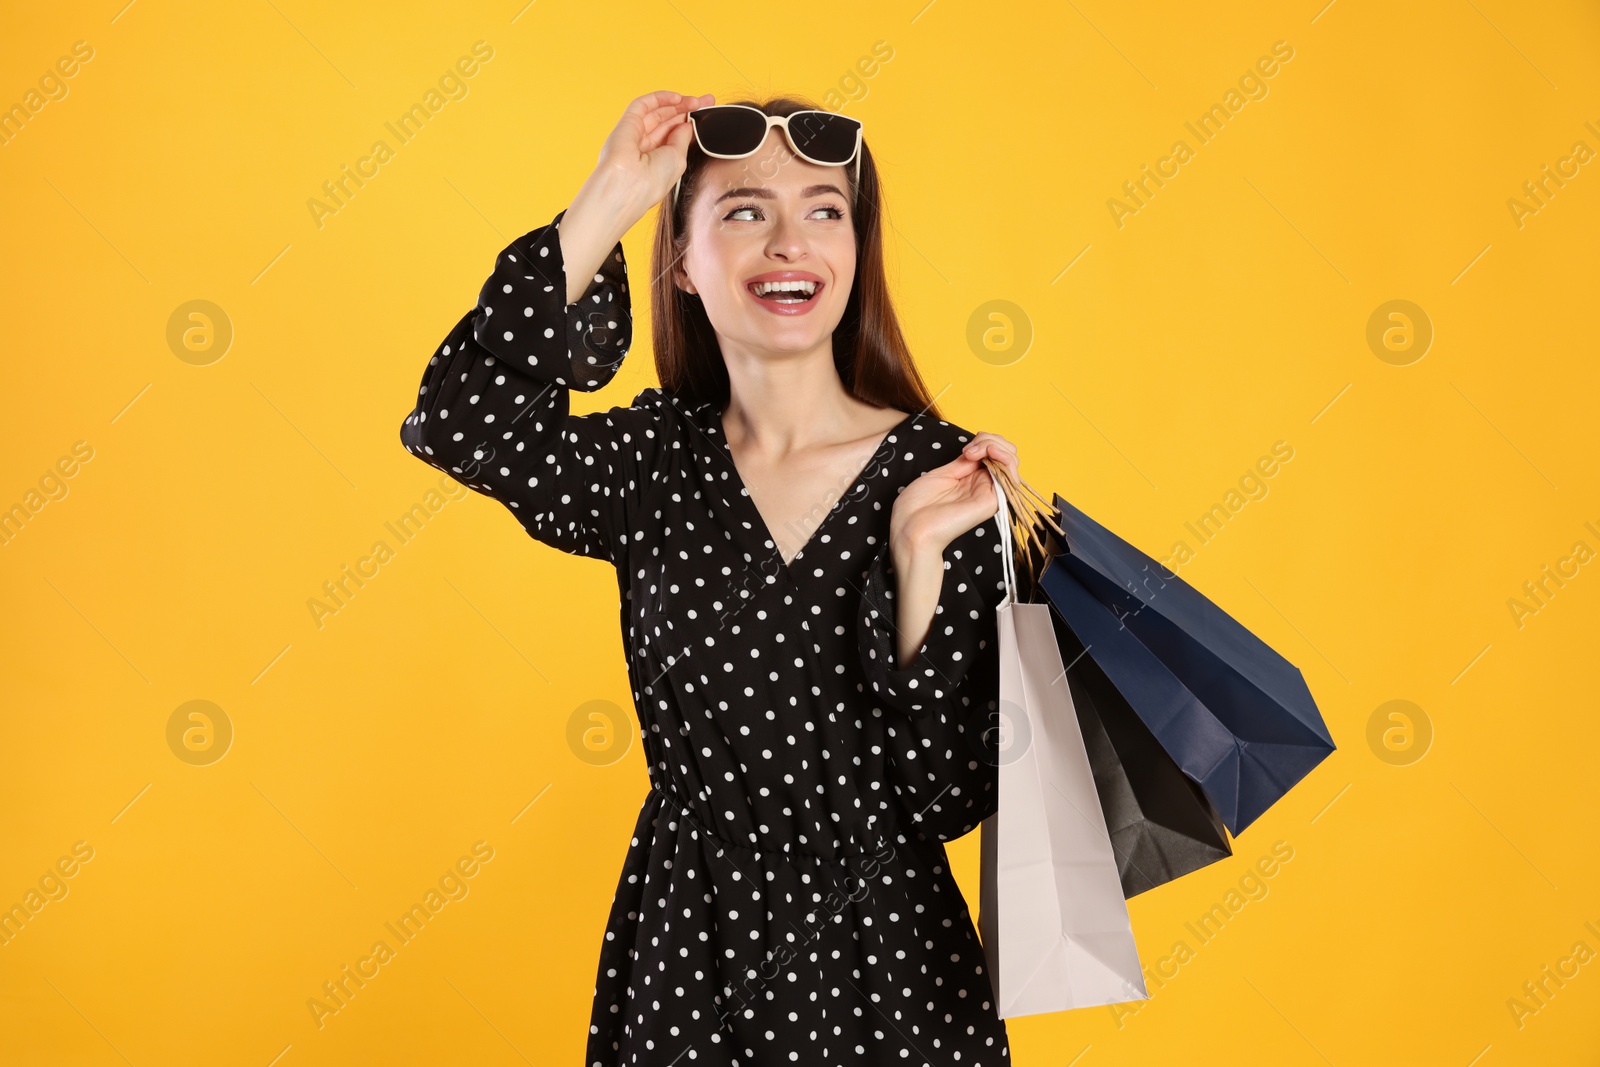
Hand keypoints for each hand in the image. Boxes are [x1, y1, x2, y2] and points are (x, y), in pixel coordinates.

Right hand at [594, 90, 715, 211]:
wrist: (628, 186)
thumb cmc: (652, 181)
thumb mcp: (677, 159)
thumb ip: (682, 139)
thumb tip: (687, 124)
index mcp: (657, 160)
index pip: (675, 135)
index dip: (690, 123)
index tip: (707, 115)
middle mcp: (645, 146)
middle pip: (668, 121)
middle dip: (688, 110)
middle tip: (707, 101)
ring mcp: (635, 134)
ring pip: (658, 111)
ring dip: (678, 103)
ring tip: (697, 101)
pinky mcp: (627, 123)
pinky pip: (644, 104)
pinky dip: (660, 98)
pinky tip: (677, 98)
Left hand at [888, 432, 1020, 554]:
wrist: (909, 528)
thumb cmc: (917, 507)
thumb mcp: (942, 474)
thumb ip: (964, 462)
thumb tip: (980, 448)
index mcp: (971, 479)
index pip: (994, 452)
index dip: (984, 440)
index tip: (964, 449)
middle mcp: (983, 485)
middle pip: (1007, 454)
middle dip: (991, 440)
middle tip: (969, 451)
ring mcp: (990, 493)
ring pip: (1011, 460)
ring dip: (995, 446)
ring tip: (975, 452)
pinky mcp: (992, 501)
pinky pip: (1010, 476)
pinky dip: (1003, 457)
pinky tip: (987, 454)